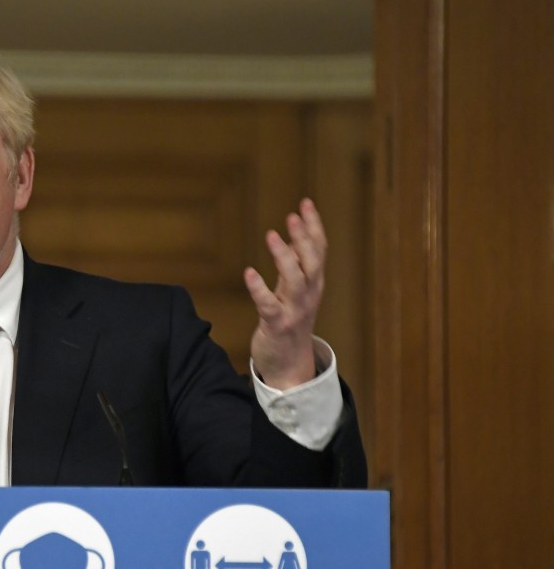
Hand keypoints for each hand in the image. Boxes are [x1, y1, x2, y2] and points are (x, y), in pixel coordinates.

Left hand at [244, 198, 325, 389]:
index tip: (306, 203)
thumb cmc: (290, 323)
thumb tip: (294, 239)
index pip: (319, 250)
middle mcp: (309, 294)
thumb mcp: (296, 292)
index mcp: (314, 283)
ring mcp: (295, 310)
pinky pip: (269, 305)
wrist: (290, 366)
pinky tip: (249, 273)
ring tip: (272, 235)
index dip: (314, 226)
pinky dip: (259, 289)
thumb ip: (295, 266)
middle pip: (312, 261)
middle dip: (304, 237)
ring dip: (284, 256)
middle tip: (293, 215)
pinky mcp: (277, 325)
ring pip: (295, 280)